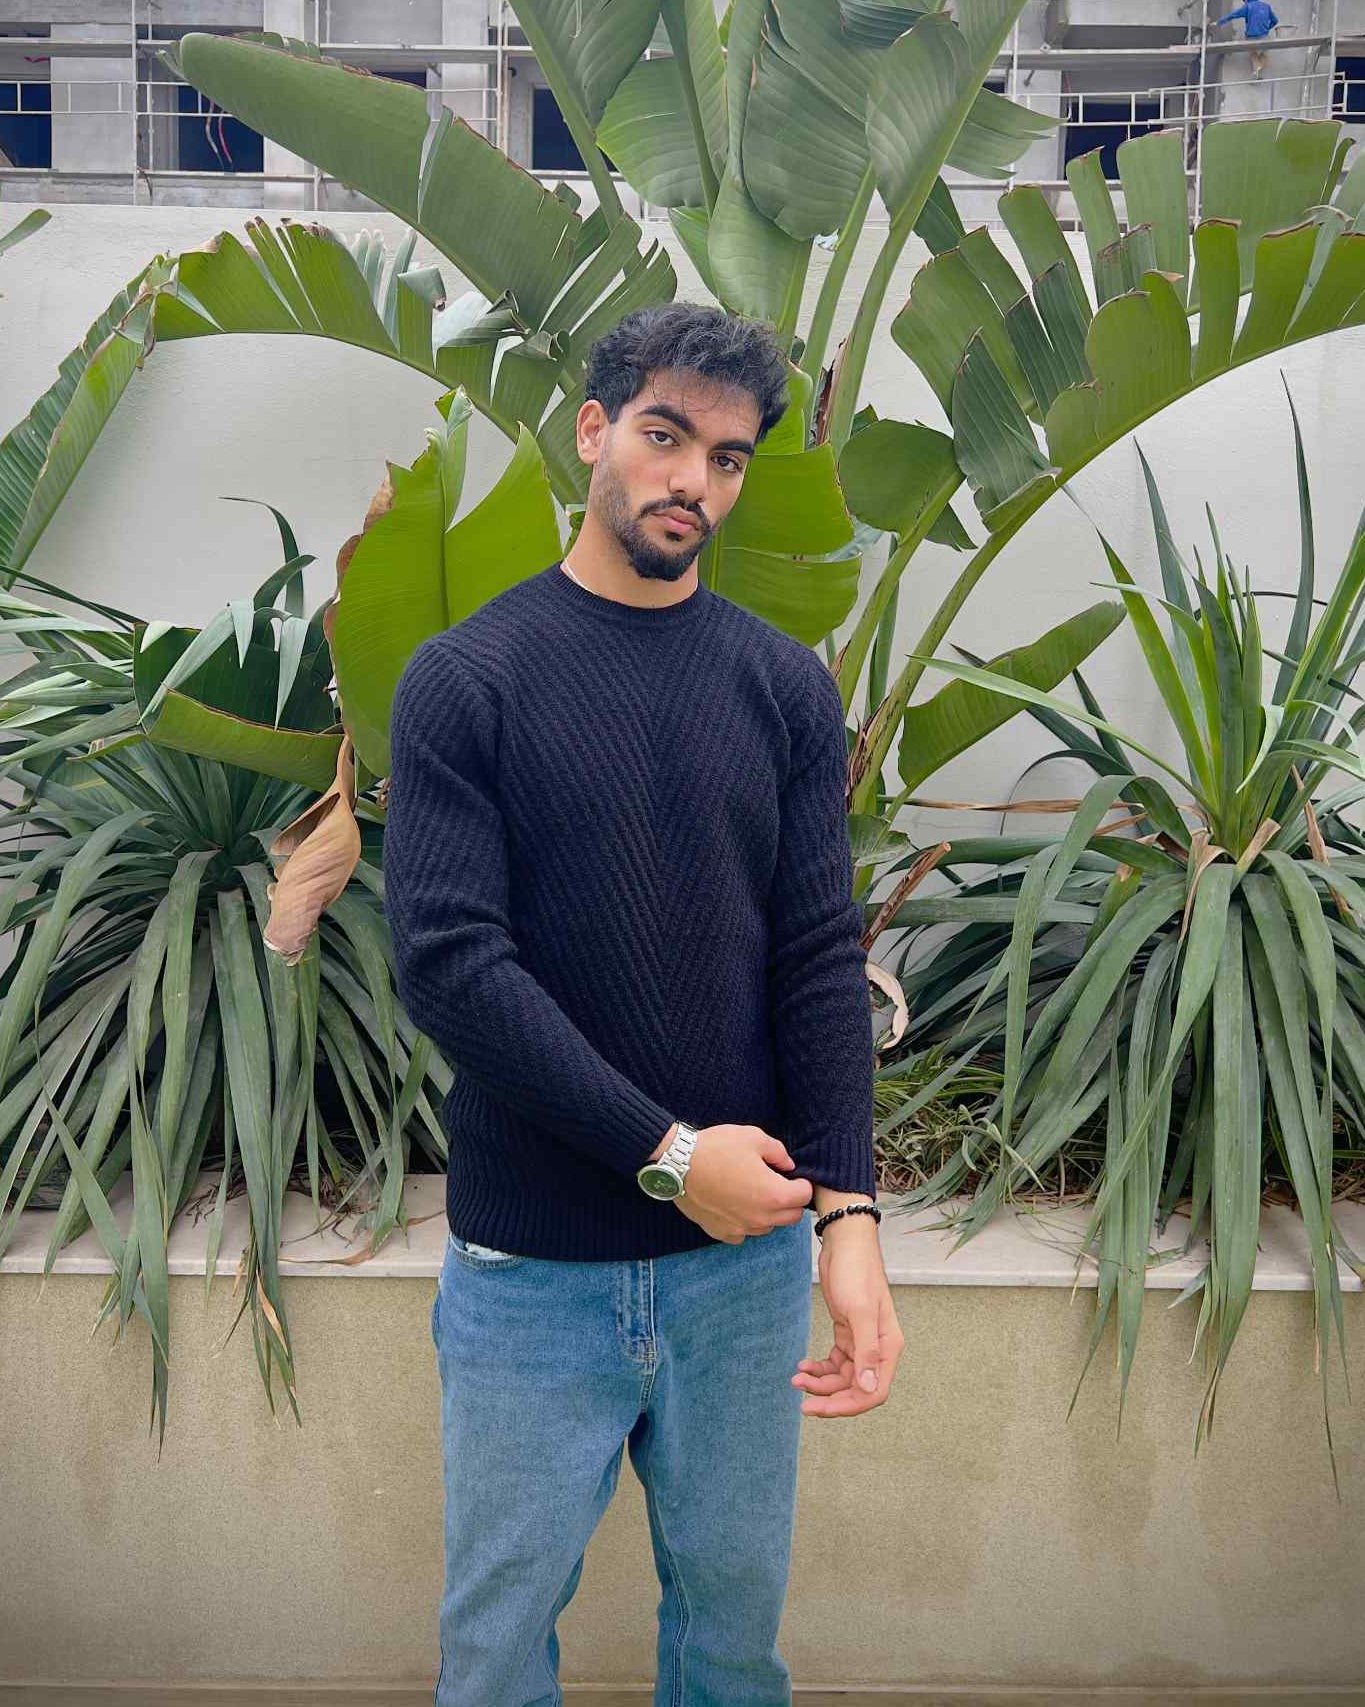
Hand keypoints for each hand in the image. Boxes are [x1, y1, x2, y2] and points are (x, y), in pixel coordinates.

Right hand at [670, 1123, 812, 1243]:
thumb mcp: (754, 1137)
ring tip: (753, 1193)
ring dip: (768, 1213)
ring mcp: (741, 1228)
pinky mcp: (722, 1233)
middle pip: (791, 1217)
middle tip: (777, 1183)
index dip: (801, 1183)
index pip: (804, 1196)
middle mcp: (761, 1218)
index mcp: (774, 1194)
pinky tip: (735, 1204)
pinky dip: (745, 1222)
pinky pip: (743, 1233)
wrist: (678, 1164)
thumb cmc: (716, 1148)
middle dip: (790, 1201)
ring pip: (768, 1227)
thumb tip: (788, 1165)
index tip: (792, 1175)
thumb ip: (778, 1152)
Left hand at [792, 1223, 902, 1416]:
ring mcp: (862, 1341)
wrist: (844, 1242)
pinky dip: (819, 1368)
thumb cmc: (856, 1271)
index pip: (874, 1392)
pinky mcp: (847, 1332)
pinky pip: (835, 1362)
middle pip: (856, 1389)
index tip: (820, 1408)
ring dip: (820, 1383)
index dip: (849, 1406)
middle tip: (801, 1403)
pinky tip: (804, 1366)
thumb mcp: (860, 1311)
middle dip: (829, 1398)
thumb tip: (870, 1389)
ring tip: (797, 1378)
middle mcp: (878, 1348)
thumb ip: (867, 1351)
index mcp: (887, 1347)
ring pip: (842, 1377)